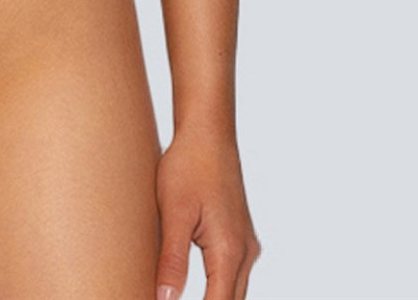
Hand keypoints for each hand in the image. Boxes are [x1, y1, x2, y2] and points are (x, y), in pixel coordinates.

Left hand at [154, 125, 260, 299]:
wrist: (207, 134)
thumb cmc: (189, 167)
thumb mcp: (174, 213)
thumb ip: (172, 260)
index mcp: (229, 251)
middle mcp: (245, 252)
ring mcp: (245, 244)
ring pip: (233, 290)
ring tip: (178, 299)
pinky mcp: (238, 235)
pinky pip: (232, 274)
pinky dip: (218, 288)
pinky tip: (198, 290)